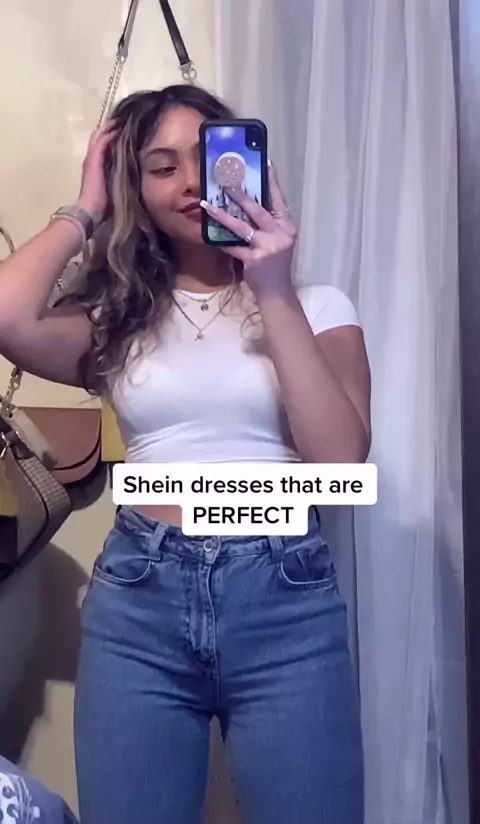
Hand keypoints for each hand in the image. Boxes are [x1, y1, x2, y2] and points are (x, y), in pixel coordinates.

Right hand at [76, 122, 118, 226]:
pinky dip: (109, 133)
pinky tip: (118, 127)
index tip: (126, 131)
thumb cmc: (103, 205)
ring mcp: (92, 157)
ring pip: (100, 136)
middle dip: (112, 128)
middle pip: (102, 137)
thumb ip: (121, 179)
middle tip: (124, 120)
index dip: (114, 137)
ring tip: (121, 119)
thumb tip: (135, 175)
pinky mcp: (93, 159)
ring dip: (110, 127)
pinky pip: (101, 141)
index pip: (105, 146)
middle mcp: (93, 159)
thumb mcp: (115, 188)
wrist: (91, 210)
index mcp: (98, 166)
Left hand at [200, 164, 296, 297]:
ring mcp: (267, 247)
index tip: (265, 163)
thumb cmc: (276, 264)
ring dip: (223, 215)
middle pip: (258, 210)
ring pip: (242, 227)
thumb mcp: (278, 240)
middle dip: (241, 196)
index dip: (272, 181)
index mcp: (287, 226)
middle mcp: (280, 234)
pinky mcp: (254, 260)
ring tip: (208, 205)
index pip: (279, 199)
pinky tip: (209, 235)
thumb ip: (268, 223)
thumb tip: (248, 202)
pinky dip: (221, 241)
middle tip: (226, 182)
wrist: (277, 292)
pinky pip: (233, 247)